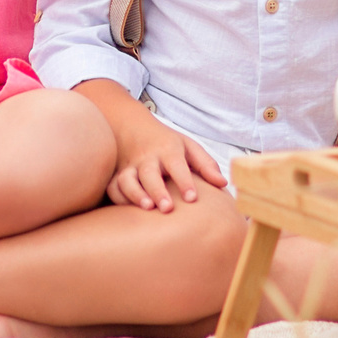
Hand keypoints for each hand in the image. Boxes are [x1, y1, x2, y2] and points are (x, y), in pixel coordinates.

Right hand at [107, 106, 226, 212]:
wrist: (133, 127)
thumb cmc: (167, 142)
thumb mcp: (189, 146)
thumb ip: (206, 165)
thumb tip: (223, 184)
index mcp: (168, 149)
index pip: (177, 165)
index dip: (184, 181)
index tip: (192, 198)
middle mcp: (148, 158)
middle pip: (150, 173)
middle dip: (158, 190)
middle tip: (168, 208)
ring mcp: (130, 166)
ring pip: (128, 179)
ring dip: (135, 193)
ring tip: (147, 207)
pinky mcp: (117, 174)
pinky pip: (114, 186)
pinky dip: (119, 197)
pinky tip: (129, 210)